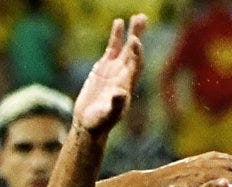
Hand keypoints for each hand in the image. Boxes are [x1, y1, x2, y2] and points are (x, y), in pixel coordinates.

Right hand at [74, 15, 147, 134]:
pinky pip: (112, 48)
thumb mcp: (106, 116)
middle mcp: (124, 75)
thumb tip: (121, 94)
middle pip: (134, 52)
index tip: (134, 41)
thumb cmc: (98, 123)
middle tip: (142, 19)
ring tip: (137, 17)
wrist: (88, 124)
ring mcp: (114, 69)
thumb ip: (115, 105)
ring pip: (125, 47)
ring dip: (131, 32)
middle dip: (138, 36)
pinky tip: (118, 23)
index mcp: (127, 85)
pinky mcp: (104, 67)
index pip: (135, 65)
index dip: (136, 53)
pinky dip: (116, 36)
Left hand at [142, 152, 231, 186]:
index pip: (230, 177)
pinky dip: (222, 157)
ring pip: (221, 160)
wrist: (147, 186)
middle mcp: (202, 165)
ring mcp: (196, 161)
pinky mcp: (190, 161)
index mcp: (204, 175)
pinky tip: (227, 159)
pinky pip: (211, 156)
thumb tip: (227, 182)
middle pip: (228, 167)